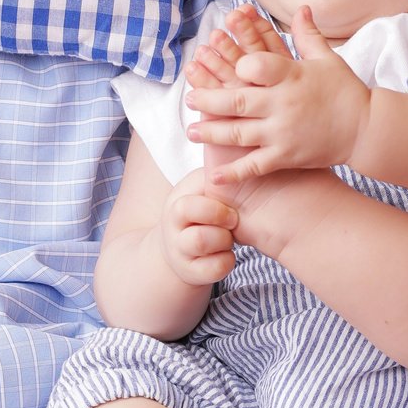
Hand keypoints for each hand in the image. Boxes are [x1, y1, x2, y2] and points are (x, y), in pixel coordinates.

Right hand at [157, 167, 237, 284]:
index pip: (189, 205)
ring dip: (225, 241)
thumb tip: (229, 135)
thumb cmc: (200, 210)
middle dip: (222, 222)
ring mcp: (180, 252)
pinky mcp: (192, 273)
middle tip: (233, 220)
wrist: (178, 248)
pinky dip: (227, 260)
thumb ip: (216, 169)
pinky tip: (227, 252)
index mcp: (177, 204)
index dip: (215, 207)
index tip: (229, 206)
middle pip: (197, 230)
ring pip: (203, 245)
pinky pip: (216, 269)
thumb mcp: (203, 187)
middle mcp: (173, 229)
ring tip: (229, 236)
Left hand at [184, 4, 370, 182]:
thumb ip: (307, 35)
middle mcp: (283, 104)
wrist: (366, 129)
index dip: (237, 64)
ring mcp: (283, 133)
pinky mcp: (286, 156)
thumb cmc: (345, 91)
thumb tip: (300, 8)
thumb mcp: (327, 59)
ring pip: (238, 133)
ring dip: (211, 132)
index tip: (226, 65)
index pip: (255, 65)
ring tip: (192, 130)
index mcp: (292, 76)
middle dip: (208, 100)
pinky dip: (233, 172)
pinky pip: (254, 166)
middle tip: (189, 99)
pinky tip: (214, 175)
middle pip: (236, 100)